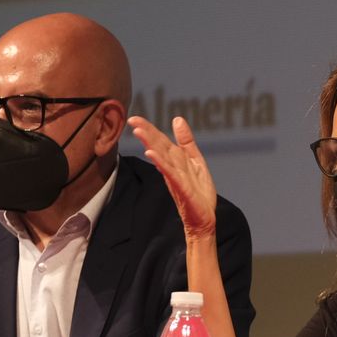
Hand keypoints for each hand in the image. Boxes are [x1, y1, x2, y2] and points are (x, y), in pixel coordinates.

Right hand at [128, 115, 216, 238]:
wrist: (204, 218)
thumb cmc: (198, 192)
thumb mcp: (195, 161)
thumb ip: (186, 141)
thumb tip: (177, 119)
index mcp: (175, 160)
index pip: (160, 141)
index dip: (149, 129)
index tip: (135, 118)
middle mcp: (172, 168)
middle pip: (158, 147)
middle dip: (146, 133)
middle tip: (132, 120)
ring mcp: (175, 178)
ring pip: (161, 158)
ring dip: (150, 145)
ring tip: (138, 132)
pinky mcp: (181, 188)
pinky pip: (170, 174)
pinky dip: (161, 164)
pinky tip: (152, 155)